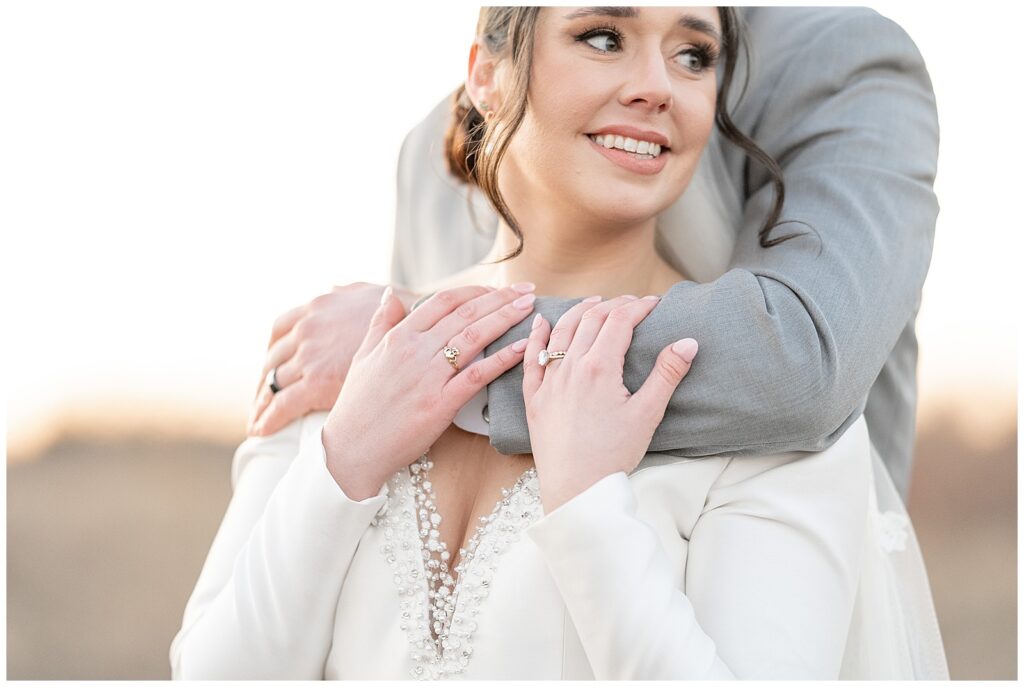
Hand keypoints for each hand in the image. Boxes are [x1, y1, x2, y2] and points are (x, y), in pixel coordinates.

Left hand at [247, 282, 420, 436]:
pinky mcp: (318, 384)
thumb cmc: (403, 313)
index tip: (270, 367)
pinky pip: (282, 405)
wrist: (427, 334)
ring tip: (256, 418)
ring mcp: (312, 356)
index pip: (280, 330)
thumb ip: (350, 295)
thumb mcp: (370, 295)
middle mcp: (308, 330)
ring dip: (262, 401)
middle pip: (272, 359)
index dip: (273, 350)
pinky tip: (259, 431)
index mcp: (317, 308)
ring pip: (273, 383)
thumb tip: (334, 291)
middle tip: (259, 398)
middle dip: (264, 380)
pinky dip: (267, 419)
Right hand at [322, 283, 537, 499]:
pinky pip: (477, 376)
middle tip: (526, 290)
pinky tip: (521, 347)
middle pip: (465, 314)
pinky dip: (502, 359)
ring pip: (474, 338)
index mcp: (398, 337)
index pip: (443, 302)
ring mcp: (428, 377)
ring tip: (529, 308)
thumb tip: (389, 292)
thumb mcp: (364, 356)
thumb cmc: (357, 406)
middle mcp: (414, 350)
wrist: (352, 450)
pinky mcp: (440, 404)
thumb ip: (380, 322)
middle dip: (499, 298)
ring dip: (505, 318)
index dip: (474, 291)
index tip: (495, 288)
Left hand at [522, 295, 698, 512]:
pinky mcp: (535, 399)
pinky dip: (537, 336)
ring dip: (578, 311)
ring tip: (594, 303)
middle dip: (613, 305)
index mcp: (600, 367)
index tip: (654, 302)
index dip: (638, 306)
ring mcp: (549, 382)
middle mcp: (571, 367)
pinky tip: (541, 322)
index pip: (619, 321)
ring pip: (561, 332)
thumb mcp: (648, 413)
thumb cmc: (613, 455)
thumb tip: (688, 342)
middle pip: (591, 320)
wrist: (577, 489)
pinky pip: (532, 359)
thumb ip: (667, 374)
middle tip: (630, 302)